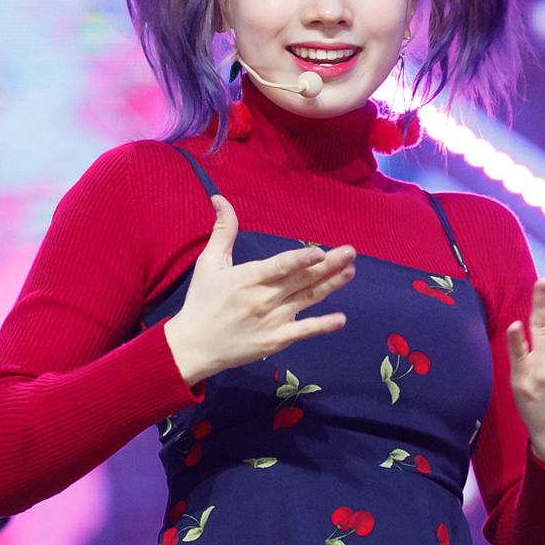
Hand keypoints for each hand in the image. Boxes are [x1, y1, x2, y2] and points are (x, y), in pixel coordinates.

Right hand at [164, 196, 355, 386]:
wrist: (193, 347)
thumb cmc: (201, 302)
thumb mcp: (208, 263)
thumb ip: (223, 231)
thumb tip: (220, 198)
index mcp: (248, 278)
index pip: (279, 267)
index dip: (300, 260)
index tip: (319, 251)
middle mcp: (263, 299)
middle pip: (301, 280)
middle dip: (328, 265)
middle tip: (351, 252)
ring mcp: (272, 321)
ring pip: (307, 300)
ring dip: (331, 286)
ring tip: (350, 271)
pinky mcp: (275, 340)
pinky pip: (303, 331)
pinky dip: (322, 326)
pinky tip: (341, 319)